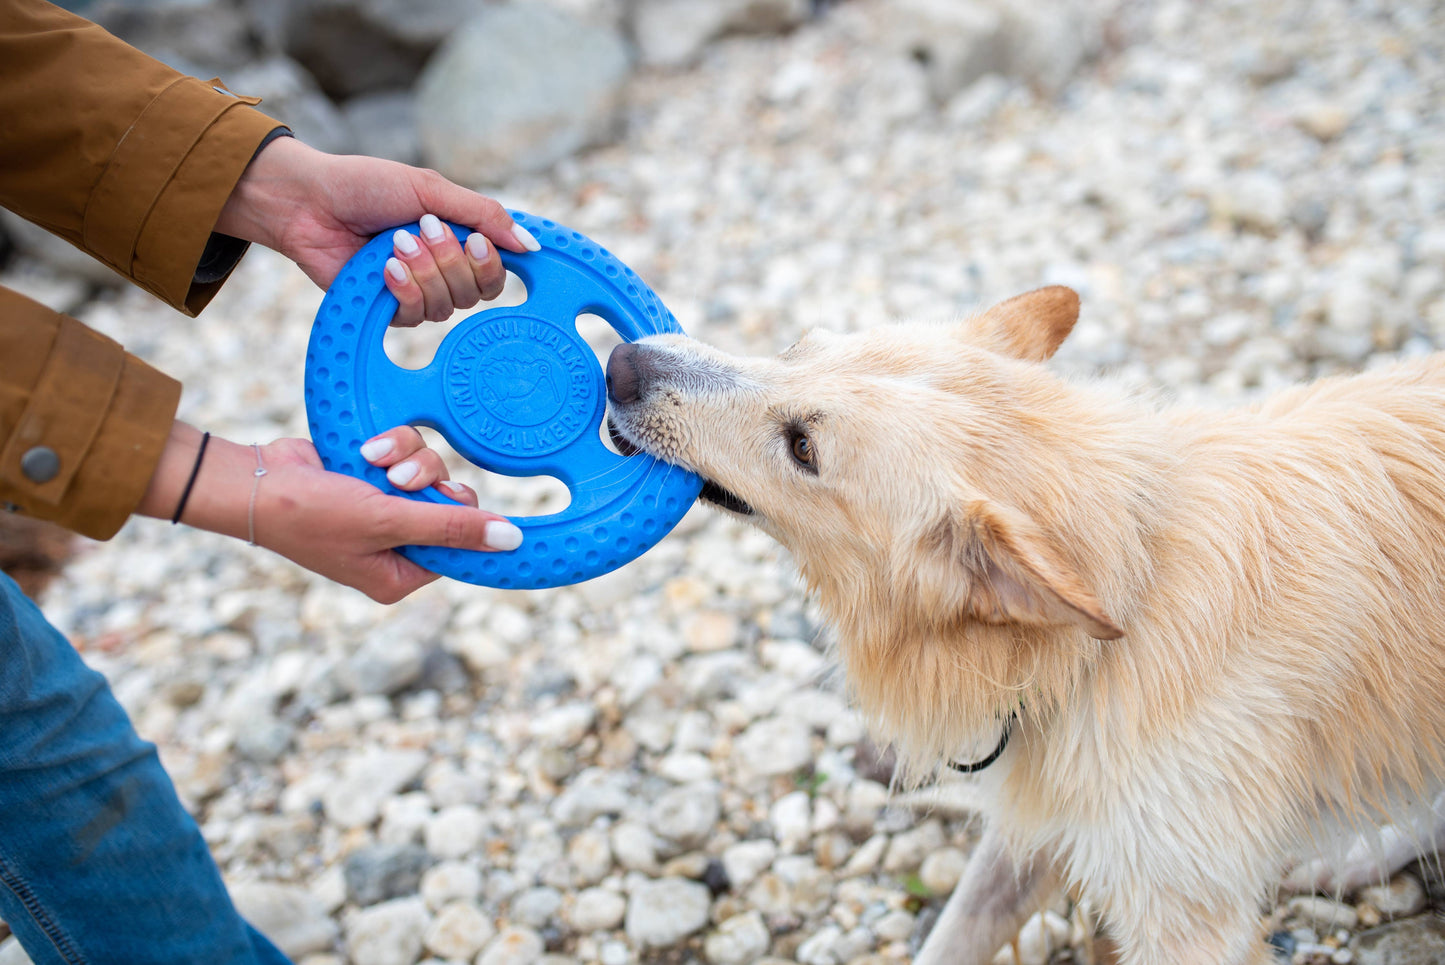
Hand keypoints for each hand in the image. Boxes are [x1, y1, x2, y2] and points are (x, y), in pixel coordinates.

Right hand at [137, 422, 522, 602]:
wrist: (255, 480)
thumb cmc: (312, 515)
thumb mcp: (387, 522)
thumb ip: (450, 528)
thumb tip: (512, 541)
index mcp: (400, 575)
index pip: (462, 550)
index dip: (467, 523)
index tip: (462, 502)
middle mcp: (397, 546)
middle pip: (453, 506)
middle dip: (432, 484)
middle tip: (405, 481)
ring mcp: (385, 509)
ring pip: (433, 473)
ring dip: (410, 460)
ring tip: (377, 461)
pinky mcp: (376, 476)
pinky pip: (410, 453)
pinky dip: (393, 446)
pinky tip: (367, 448)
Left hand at [214, 136, 540, 325]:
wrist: (310, 201)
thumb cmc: (367, 186)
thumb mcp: (431, 190)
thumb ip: (484, 214)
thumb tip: (531, 244)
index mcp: (457, 240)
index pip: (497, 271)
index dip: (491, 262)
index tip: (473, 239)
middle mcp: (442, 271)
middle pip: (477, 292)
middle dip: (450, 260)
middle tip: (421, 229)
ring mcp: (417, 293)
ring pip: (448, 305)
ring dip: (424, 270)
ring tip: (393, 242)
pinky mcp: (388, 310)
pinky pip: (416, 316)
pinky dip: (404, 289)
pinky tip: (385, 267)